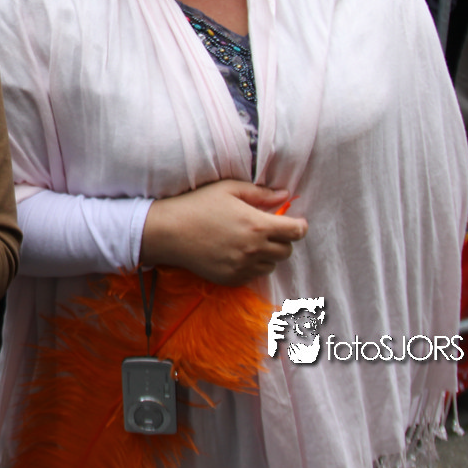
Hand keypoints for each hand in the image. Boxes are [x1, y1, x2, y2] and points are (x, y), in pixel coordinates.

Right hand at [139, 179, 307, 285]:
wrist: (168, 232)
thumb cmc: (197, 204)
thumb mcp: (228, 189)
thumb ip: (260, 193)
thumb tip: (285, 194)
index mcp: (258, 225)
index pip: (296, 232)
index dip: (299, 226)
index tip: (295, 223)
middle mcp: (254, 249)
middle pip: (287, 251)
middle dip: (282, 240)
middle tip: (267, 230)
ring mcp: (243, 267)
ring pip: (271, 265)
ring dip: (268, 255)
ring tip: (250, 242)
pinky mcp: (231, 278)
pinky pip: (253, 275)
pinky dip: (251, 266)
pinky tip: (236, 253)